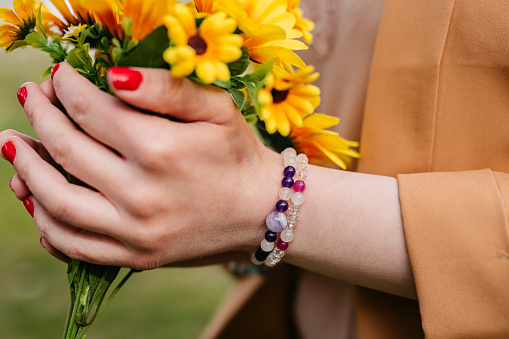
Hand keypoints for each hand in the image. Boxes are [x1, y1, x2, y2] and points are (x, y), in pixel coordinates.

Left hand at [1, 63, 280, 269]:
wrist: (263, 211)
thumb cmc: (239, 156)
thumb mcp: (217, 109)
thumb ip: (166, 87)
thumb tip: (111, 76)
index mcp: (161, 150)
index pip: (90, 109)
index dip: (66, 86)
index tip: (58, 75)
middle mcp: (142, 195)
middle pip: (64, 150)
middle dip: (38, 116)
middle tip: (29, 98)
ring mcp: (135, 233)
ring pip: (55, 202)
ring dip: (24, 170)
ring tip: (13, 146)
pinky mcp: (136, 257)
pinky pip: (73, 244)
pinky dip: (44, 222)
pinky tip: (34, 199)